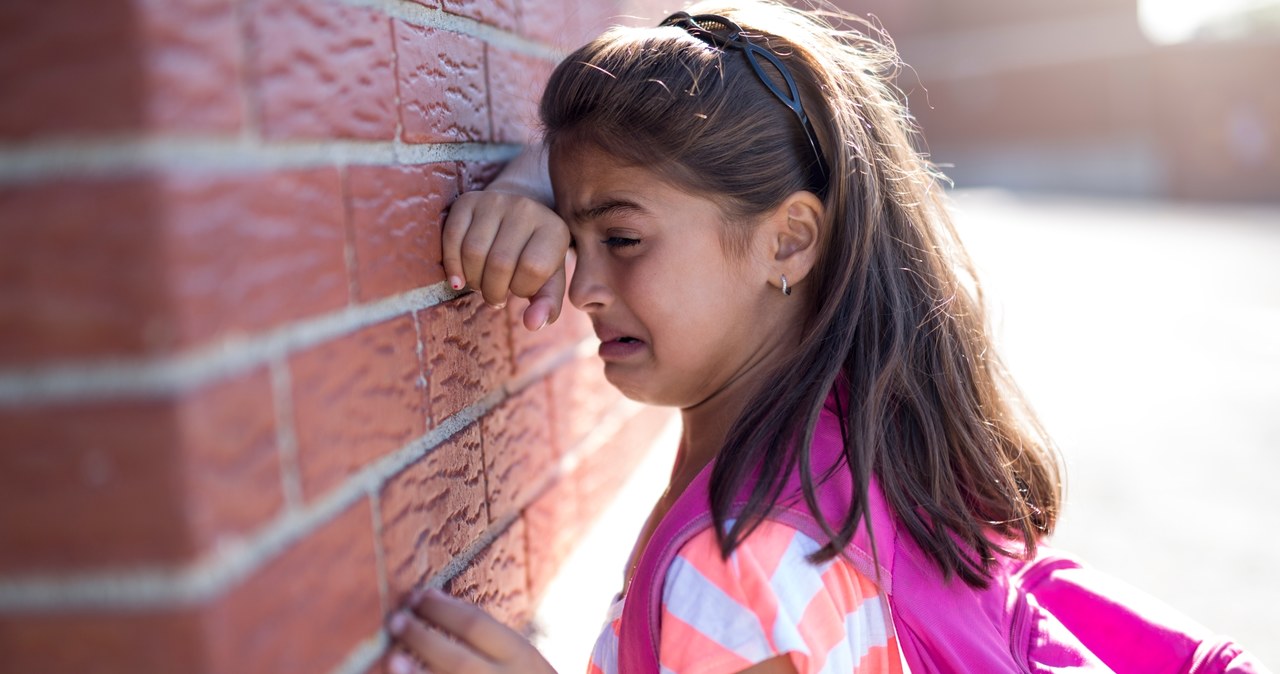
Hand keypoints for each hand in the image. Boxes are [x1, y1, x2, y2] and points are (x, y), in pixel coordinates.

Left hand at [386, 588, 556, 673]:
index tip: (417, 595)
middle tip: (395, 621)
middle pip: (457, 660)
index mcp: (521, 656)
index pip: (475, 625)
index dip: (441, 609)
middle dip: (422, 639)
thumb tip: (429, 597)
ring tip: (391, 659)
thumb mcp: (519, 654)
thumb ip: (484, 633)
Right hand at [442, 188, 569, 330]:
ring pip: (473, 252)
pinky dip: (452, 266)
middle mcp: (527, 208)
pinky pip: (451, 238)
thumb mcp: (548, 281)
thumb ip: (547, 305)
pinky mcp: (468, 200)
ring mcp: (495, 201)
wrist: (516, 217)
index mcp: (554, 230)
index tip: (520, 290)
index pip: (533, 269)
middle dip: (493, 291)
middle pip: (499, 263)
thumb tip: (532, 324)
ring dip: (473, 280)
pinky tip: (459, 279)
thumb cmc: (534, 256)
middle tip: (494, 296)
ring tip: (481, 283)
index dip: (522, 289)